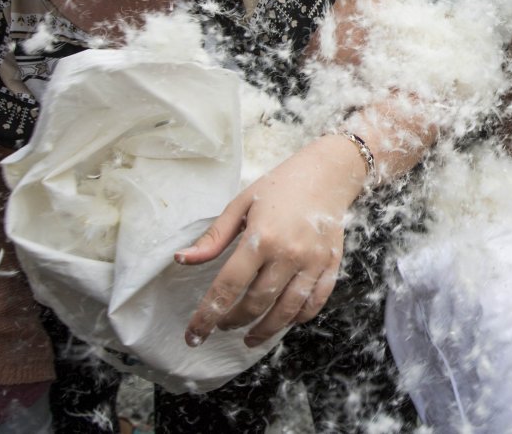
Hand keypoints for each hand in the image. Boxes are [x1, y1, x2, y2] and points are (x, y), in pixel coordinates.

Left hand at [177, 135, 366, 347]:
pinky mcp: (331, 265)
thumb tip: (181, 259)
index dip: (207, 316)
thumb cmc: (279, 187)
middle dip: (233, 321)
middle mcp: (288, 254)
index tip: (194, 335)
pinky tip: (283, 321)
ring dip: (265, 330)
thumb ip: (213, 237)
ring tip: (249, 337)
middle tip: (222, 326)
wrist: (327, 174)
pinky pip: (314, 303)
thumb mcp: (240, 205)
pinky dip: (297, 318)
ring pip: (286, 311)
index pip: (227, 287)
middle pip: (256, 303)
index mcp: (260, 238)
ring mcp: (313, 262)